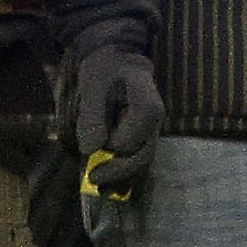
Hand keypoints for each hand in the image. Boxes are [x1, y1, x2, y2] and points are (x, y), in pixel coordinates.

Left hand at [74, 46, 163, 198]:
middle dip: (117, 173)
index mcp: (147, 107)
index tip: (90, 149)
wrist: (116, 57)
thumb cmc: (104, 69)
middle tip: (91, 180)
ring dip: (122, 178)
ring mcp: (152, 129)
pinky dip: (125, 172)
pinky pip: (138, 157)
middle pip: (141, 157)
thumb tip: (92, 150)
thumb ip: (92, 118)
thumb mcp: (92, 87)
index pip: (129, 143)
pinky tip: (109, 181)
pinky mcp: (145, 134)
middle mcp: (155, 121)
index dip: (109, 151)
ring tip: (100, 188)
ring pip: (142, 161)